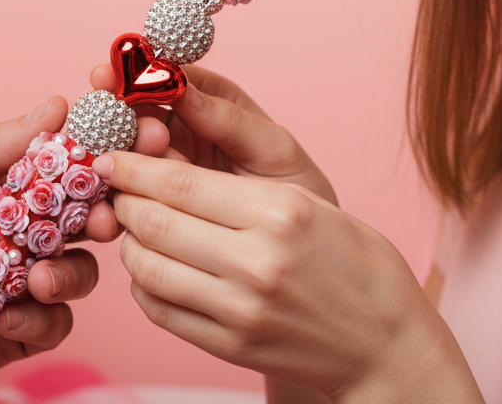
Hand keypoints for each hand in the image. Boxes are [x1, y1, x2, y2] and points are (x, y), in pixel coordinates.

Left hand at [0, 95, 101, 401]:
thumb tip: (56, 105)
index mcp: (4, 188)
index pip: (66, 166)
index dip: (99, 158)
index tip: (127, 147)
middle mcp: (20, 233)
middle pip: (88, 219)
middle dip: (105, 217)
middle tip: (103, 220)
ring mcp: (19, 283)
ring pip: (79, 274)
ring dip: (69, 274)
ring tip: (36, 279)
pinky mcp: (12, 332)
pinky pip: (53, 326)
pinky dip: (39, 320)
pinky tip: (5, 316)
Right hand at [89, 64, 335, 204]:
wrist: (302, 255)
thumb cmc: (295, 192)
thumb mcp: (274, 151)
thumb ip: (230, 120)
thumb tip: (181, 87)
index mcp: (207, 101)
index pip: (162, 76)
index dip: (131, 72)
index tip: (109, 75)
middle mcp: (177, 130)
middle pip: (129, 115)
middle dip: (116, 121)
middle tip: (127, 132)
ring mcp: (159, 169)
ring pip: (117, 158)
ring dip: (103, 164)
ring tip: (106, 176)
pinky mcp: (148, 208)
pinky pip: (118, 201)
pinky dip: (104, 208)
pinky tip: (105, 219)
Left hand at [93, 152, 481, 402]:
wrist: (387, 344)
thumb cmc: (356, 262)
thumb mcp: (310, 203)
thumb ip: (240, 187)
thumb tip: (168, 170)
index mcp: (278, 212)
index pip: (179, 182)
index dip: (134, 165)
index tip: (113, 155)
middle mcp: (256, 261)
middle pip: (155, 222)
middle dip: (123, 200)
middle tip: (114, 188)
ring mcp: (240, 309)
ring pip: (148, 268)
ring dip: (129, 243)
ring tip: (132, 228)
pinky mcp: (230, 345)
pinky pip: (161, 310)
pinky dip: (144, 285)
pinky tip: (152, 268)